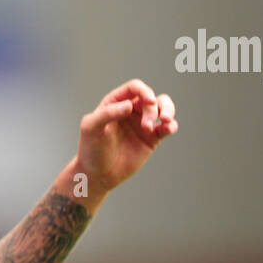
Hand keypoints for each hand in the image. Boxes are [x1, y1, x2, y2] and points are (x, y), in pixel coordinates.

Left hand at [74, 79, 177, 194]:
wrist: (98, 174)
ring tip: (166, 122)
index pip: (134, 88)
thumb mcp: (91, 128)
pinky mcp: (152, 138)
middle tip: (146, 126)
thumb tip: (129, 105)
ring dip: (168, 110)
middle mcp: (130, 110)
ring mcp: (142, 123)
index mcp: (115, 103)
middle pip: (151, 97)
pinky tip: (168, 129)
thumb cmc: (90, 149)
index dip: (144, 91)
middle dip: (153, 108)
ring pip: (163, 107)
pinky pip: (167, 127)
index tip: (149, 102)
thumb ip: (108, 113)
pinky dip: (171, 126)